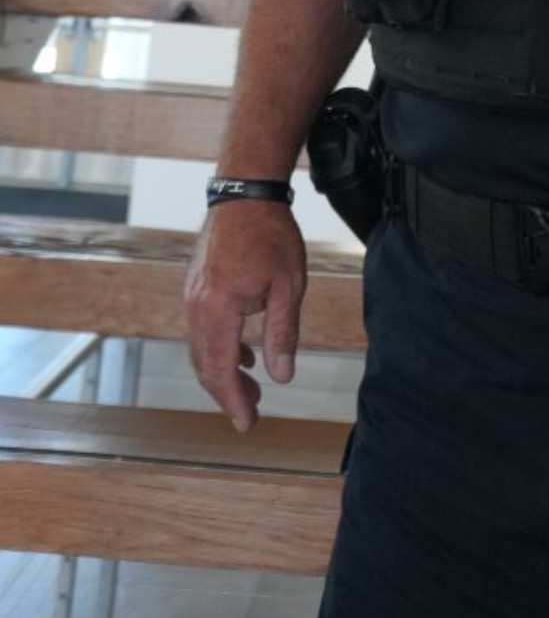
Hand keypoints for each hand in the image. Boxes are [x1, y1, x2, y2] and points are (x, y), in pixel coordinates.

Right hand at [185, 200, 307, 430]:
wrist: (245, 192)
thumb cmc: (271, 234)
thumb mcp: (288, 286)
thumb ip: (282, 333)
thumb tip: (282, 376)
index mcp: (218, 309)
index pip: (220, 369)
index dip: (233, 401)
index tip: (246, 425)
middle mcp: (196, 306)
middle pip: (205, 364)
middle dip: (227, 392)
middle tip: (251, 411)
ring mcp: (192, 295)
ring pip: (201, 348)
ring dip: (224, 370)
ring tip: (252, 384)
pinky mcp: (195, 285)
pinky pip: (202, 328)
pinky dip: (220, 346)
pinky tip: (245, 353)